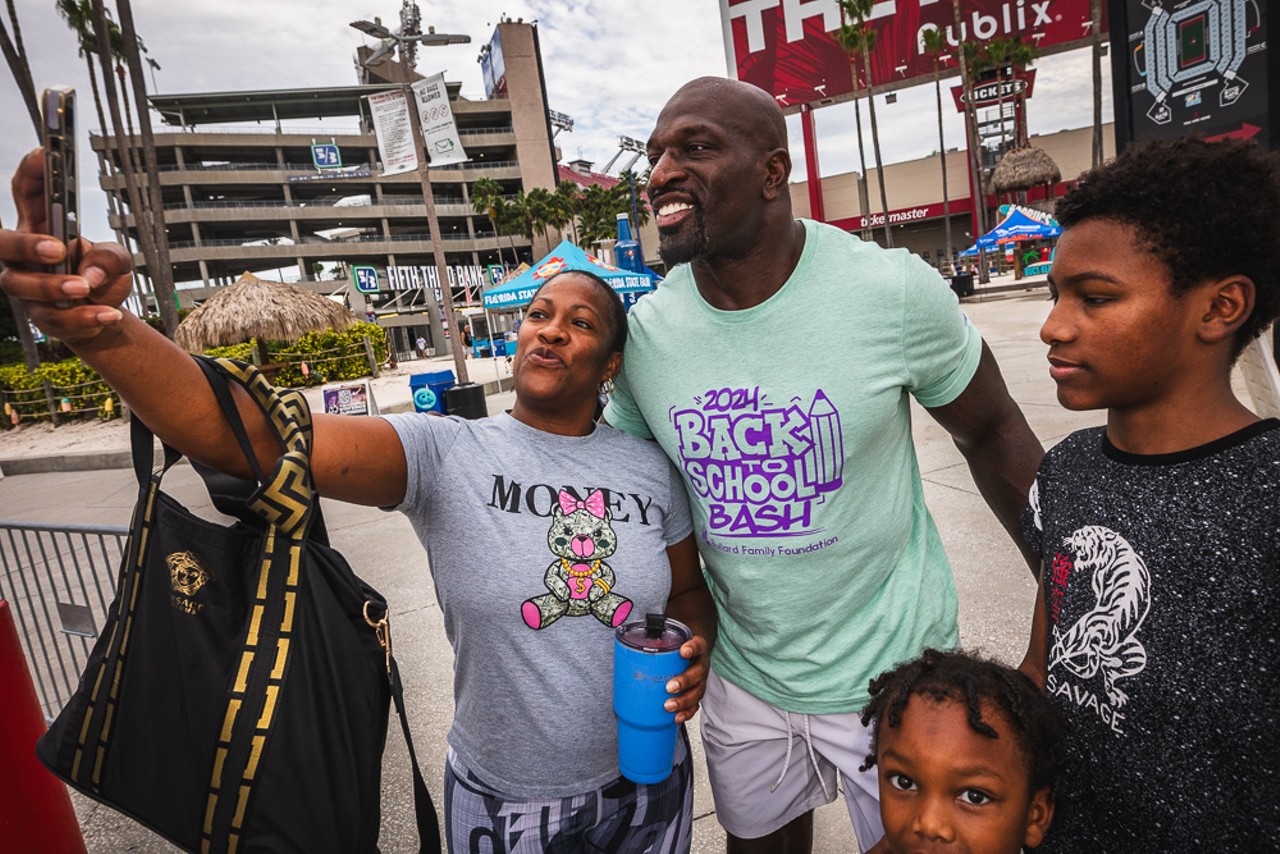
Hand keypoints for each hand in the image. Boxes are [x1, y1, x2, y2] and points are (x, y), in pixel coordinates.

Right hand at [0, 149, 133, 343]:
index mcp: (40, 228)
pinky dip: (84, 317)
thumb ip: (110, 257)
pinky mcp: (43, 317)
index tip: (46, 155)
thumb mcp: (117, 259)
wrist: (103, 316)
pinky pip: (55, 318)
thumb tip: (90, 272)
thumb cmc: (101, 276)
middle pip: (2, 244)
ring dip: (52, 287)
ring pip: (21, 285)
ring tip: (84, 287)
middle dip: (24, 244)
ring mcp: (28, 288)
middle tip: (56, 248)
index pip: (26, 193)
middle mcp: (23, 257)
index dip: (32, 172)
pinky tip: (109, 314)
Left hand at [663, 634, 710, 724]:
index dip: (692, 648)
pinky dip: (686, 713)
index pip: (698, 645)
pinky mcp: (696, 694)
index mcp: (696, 649)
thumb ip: (655, 641)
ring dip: (683, 700)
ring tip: (668, 705)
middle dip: (684, 681)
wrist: (688, 654)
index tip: (683, 651)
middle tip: (669, 687)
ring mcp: (700, 681)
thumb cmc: (676, 648)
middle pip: (698, 673)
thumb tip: (628, 646)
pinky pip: (694, 706)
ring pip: (697, 692)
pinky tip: (676, 717)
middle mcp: (700, 665)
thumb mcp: (669, 641)